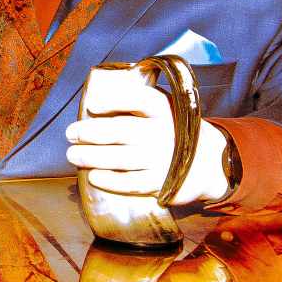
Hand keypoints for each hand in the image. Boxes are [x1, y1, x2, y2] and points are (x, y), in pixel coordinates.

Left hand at [64, 78, 229, 207]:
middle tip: (71, 134)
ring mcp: (163, 159)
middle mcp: (164, 132)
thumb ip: (135, 104)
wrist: (210, 161)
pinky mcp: (162, 182)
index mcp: (164, 109)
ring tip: (73, 155)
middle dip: (91, 132)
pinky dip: (109, 180)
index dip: (113, 100)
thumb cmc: (173, 131)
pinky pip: (131, 182)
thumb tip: (93, 103)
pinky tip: (94, 175)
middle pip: (122, 130)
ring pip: (121, 158)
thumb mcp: (162, 110)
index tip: (91, 104)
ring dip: (92, 157)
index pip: (139, 99)